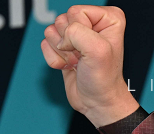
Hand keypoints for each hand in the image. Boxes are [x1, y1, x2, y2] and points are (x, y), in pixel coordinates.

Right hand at [40, 5, 138, 126]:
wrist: (97, 102)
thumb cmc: (103, 78)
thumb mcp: (98, 50)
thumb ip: (78, 32)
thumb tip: (62, 38)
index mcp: (109, 18)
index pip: (76, 11)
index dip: (78, 32)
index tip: (90, 49)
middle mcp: (92, 23)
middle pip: (62, 19)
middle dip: (69, 43)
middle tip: (83, 58)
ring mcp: (76, 34)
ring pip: (51, 30)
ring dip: (62, 52)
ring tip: (78, 62)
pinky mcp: (63, 46)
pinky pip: (45, 43)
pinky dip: (54, 58)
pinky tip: (69, 66)